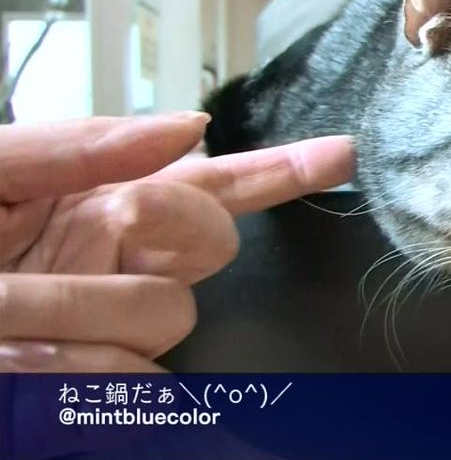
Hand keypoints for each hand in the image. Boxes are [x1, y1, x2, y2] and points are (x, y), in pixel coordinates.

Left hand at [0, 113, 353, 371]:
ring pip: (162, 320)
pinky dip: (73, 376)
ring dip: (77, 312)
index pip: (214, 184)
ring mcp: (104, 333)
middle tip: (98, 231)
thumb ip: (81, 143)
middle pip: (206, 248)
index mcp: (101, 205)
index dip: (281, 169)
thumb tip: (189, 130)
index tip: (340, 153)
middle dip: (162, 232)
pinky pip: (126, 387)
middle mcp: (118, 266)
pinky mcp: (86, 395)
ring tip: (3, 319)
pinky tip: (23, 361)